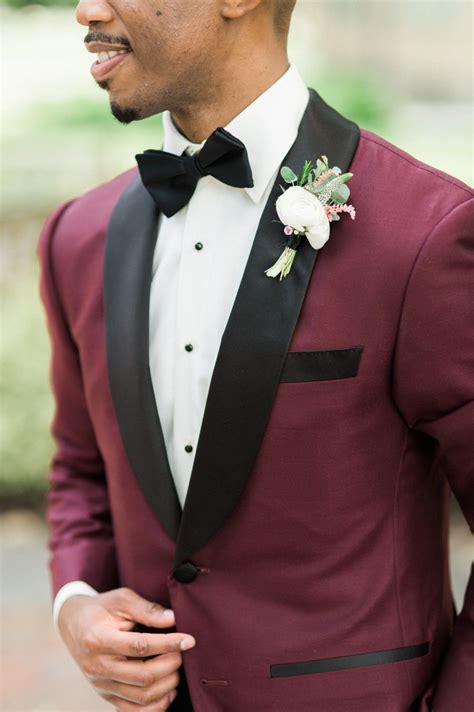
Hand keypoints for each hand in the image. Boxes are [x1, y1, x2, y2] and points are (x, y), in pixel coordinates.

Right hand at [58, 586, 195, 709]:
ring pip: (141, 697)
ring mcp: (101, 685)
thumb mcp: (121, 599)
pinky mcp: (106, 696)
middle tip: (183, 652)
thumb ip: (147, 609)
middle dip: (171, 665)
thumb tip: (173, 619)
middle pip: (143, 677)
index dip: (168, 644)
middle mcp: (97, 667)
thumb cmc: (102, 608)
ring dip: (167, 685)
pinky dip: (156, 705)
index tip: (189, 640)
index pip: (140, 647)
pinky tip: (169, 689)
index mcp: (98, 640)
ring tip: (177, 667)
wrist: (73, 624)